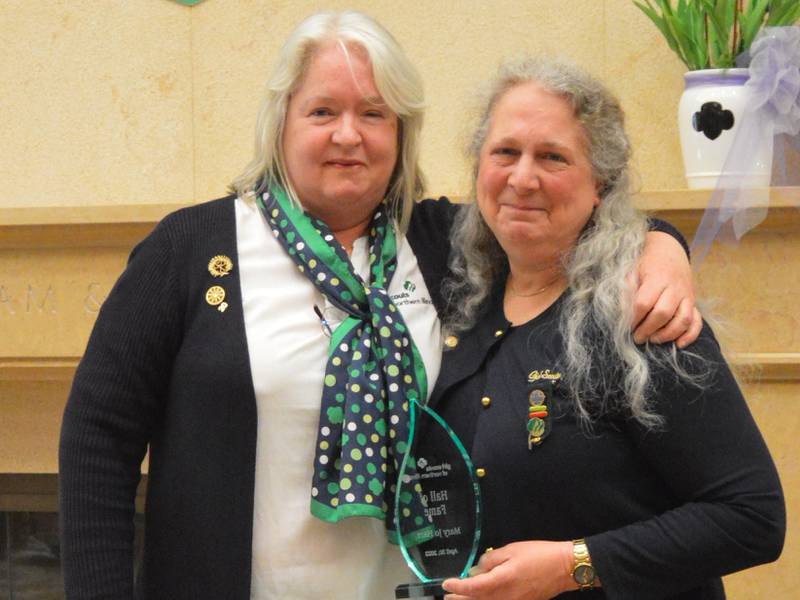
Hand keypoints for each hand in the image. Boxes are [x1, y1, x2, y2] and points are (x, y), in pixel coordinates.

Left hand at [441, 541, 574, 599]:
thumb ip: (490, 561)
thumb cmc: (537, 555)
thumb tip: (475, 571)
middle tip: (447, 596)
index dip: (458, 586)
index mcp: (502, 580)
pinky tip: (482, 598)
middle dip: (461, 599)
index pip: (473, 588)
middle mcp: (506, 597)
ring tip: (459, 599)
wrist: (563, 568)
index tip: (446, 583)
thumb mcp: (511, 550)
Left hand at [633, 231, 700, 347]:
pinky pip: (697, 321)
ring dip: (667, 334)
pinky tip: (679, 344)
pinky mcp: (694, 302)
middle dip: (648, 329)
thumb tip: (620, 311)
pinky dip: (690, 335)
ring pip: (682, 319)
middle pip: (663, 313)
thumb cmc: (646, 262)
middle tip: (637, 337)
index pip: (644, 303)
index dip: (633, 318)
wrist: (668, 249)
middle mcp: (675, 288)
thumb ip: (627, 289)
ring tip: (653, 339)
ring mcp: (687, 296)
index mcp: (657, 278)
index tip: (626, 326)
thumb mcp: (633, 270)